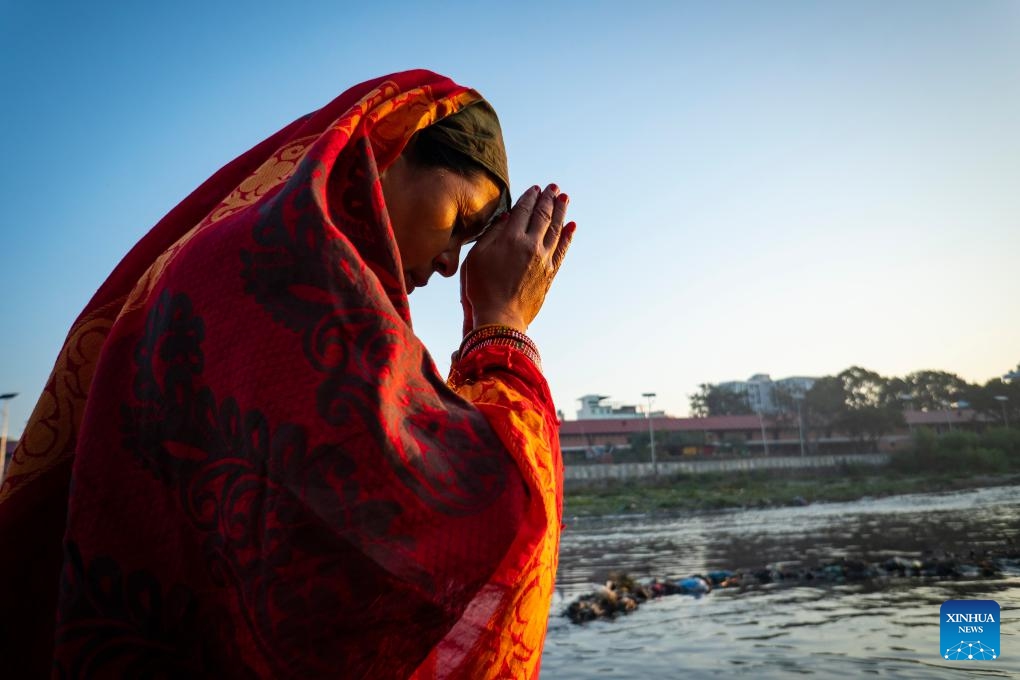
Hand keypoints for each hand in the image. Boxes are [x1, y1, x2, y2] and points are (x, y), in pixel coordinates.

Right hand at [461, 184, 575, 332]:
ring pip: (556, 229)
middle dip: (549, 199)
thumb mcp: (476, 258)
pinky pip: (562, 250)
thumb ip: (491, 234)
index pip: (524, 210)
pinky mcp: (550, 273)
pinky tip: (572, 226)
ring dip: (562, 212)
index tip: (536, 188)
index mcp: (511, 238)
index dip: (530, 197)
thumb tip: (507, 217)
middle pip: (543, 215)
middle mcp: (531, 245)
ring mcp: (543, 259)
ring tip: (565, 199)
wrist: (500, 318)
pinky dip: (568, 236)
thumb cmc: (481, 289)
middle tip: (555, 187)